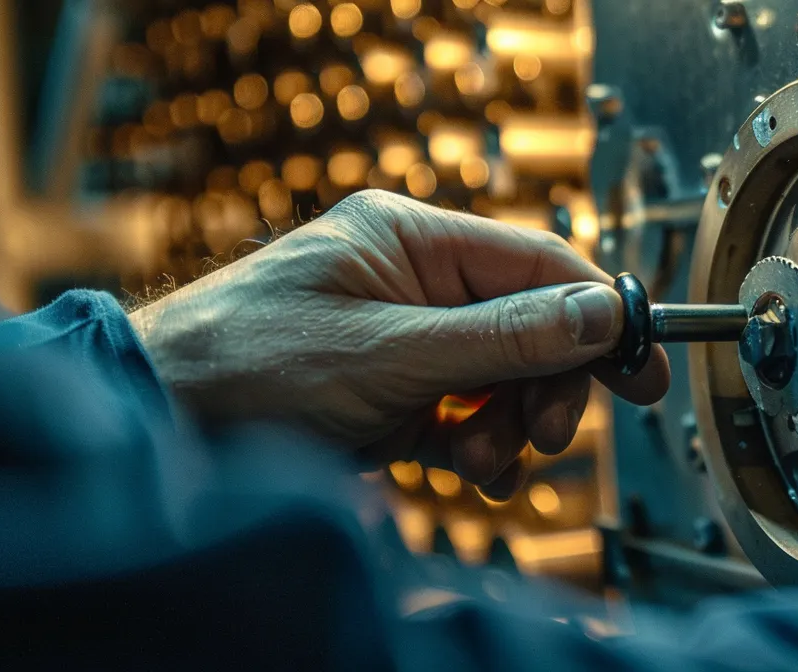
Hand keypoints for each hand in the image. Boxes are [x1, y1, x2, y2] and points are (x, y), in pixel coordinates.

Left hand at [128, 190, 669, 496]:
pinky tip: (471, 469)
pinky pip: (467, 417)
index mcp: (409, 239)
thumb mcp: (389, 353)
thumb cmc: (239, 364)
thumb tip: (598, 313)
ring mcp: (402, 343)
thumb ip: (502, 336)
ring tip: (480, 460)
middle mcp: (411, 284)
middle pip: (529, 327)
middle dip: (545, 386)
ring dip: (509, 426)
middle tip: (545, 434)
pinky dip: (481, 448)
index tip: (642, 364)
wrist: (155, 426)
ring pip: (503, 380)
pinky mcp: (390, 398)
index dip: (598, 313)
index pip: (537, 262)